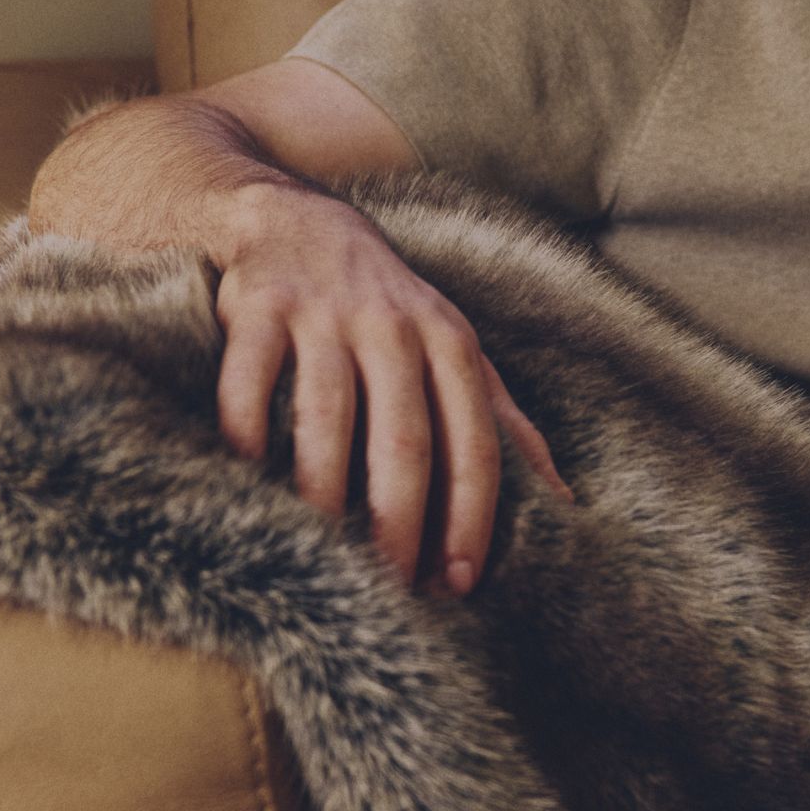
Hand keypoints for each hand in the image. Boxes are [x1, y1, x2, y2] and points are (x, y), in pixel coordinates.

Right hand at [215, 185, 571, 594]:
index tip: (456, 581)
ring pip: (325, 417)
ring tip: (314, 555)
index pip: (473, 444)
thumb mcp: (456, 351)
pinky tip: (245, 484)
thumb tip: (565, 502)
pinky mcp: (258, 307)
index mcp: (451, 343)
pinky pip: (248, 383)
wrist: (294, 221)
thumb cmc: (387, 310)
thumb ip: (506, 423)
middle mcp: (393, 326)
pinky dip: (245, 435)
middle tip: (387, 588)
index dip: (468, 517)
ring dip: (321, 494)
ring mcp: (323, 314)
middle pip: (403, 440)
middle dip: (398, 522)